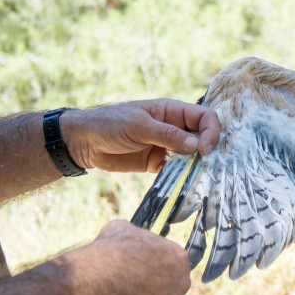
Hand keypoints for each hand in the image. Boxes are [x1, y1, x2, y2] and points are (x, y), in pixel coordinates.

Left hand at [61, 99, 219, 172]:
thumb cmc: (110, 124)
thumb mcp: (139, 126)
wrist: (83, 142)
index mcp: (172, 111)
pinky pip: (177, 170)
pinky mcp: (159, 163)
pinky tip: (182, 183)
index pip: (204, 117)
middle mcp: (174, 128)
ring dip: (196, 166)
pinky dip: (182, 177)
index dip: (210, 131)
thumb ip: (167, 135)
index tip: (204, 149)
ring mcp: (168, 146)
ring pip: (192, 156)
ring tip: (196, 177)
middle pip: (203, 137)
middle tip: (205, 165)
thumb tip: (197, 145)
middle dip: (208, 150)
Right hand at [85, 220, 191, 294]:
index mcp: (178, 257)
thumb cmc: (107, 253)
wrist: (99, 278)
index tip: (127, 279)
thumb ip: (131, 236)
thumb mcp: (119, 230)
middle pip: (165, 294)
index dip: (144, 277)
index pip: (166, 271)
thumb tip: (126, 238)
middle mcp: (184, 281)